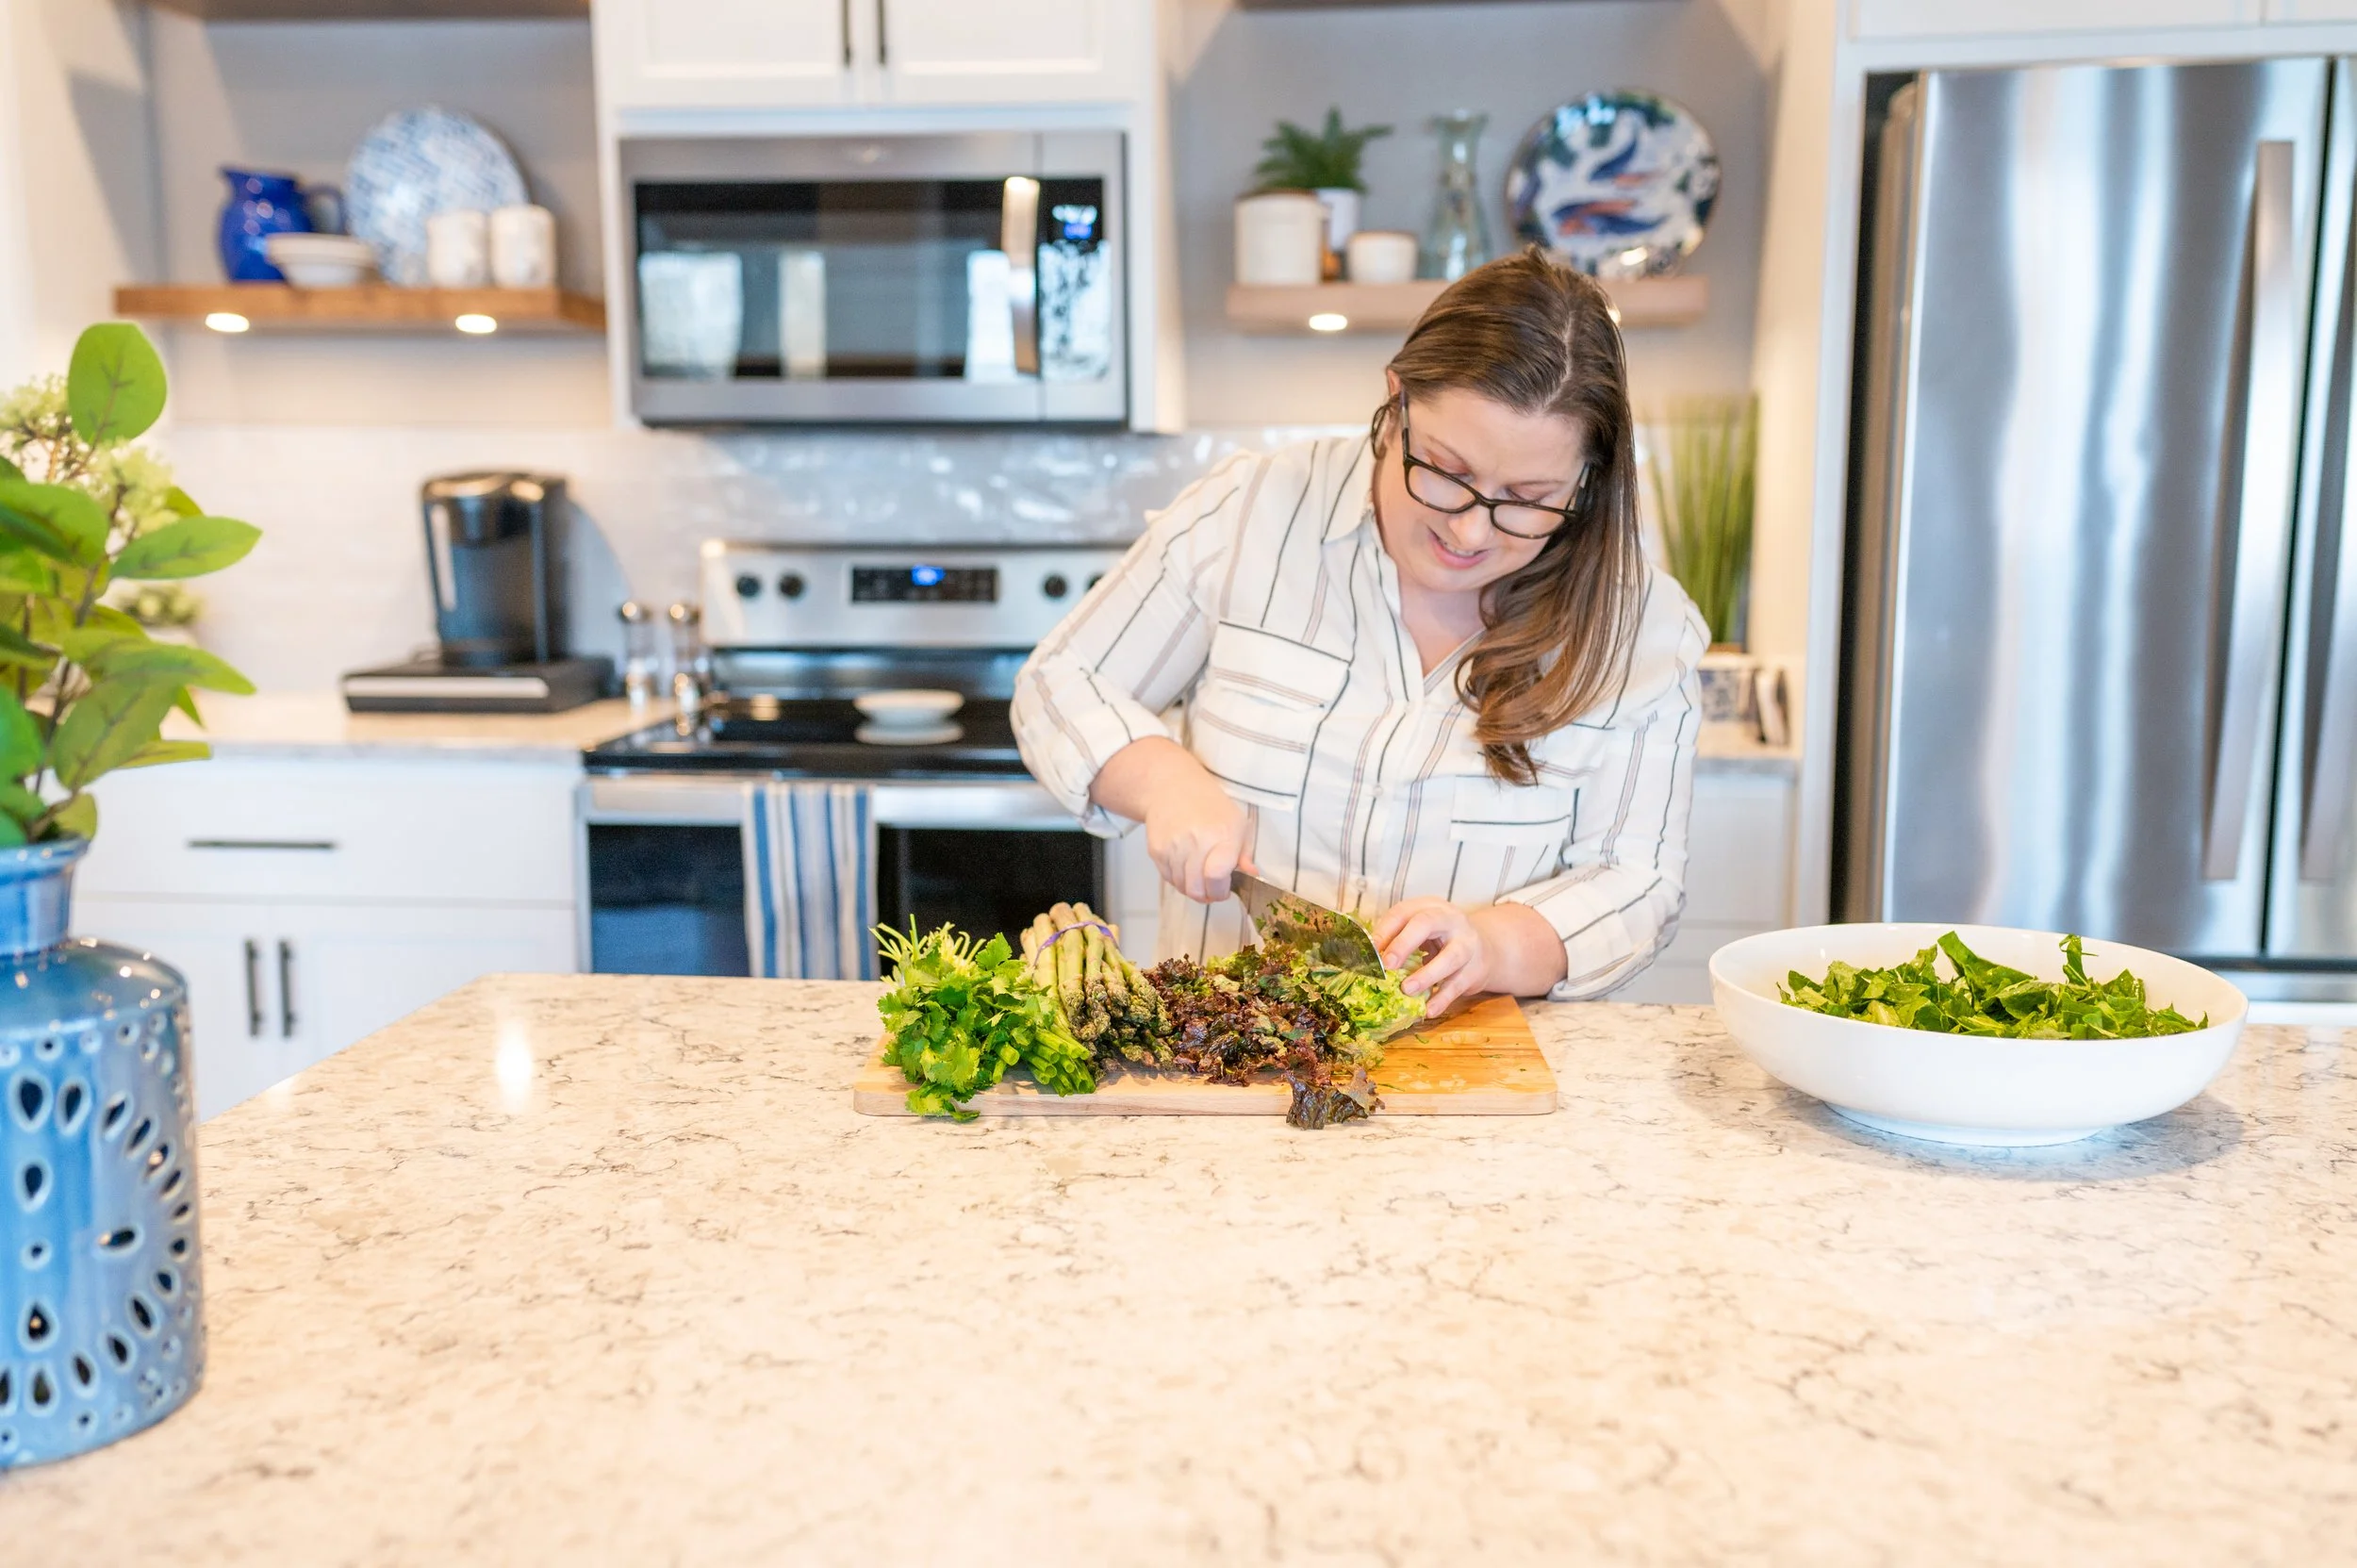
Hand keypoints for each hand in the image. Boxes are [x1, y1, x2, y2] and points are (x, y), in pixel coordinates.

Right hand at [1144, 769, 1255, 902]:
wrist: (1171, 787)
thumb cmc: (1210, 806)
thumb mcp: (1237, 822)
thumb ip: (1244, 853)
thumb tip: (1251, 874)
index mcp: (1221, 835)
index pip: (1216, 877)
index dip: (1221, 891)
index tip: (1225, 889)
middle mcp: (1195, 841)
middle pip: (1197, 889)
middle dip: (1207, 895)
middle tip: (1212, 886)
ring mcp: (1173, 847)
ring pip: (1182, 887)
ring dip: (1193, 887)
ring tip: (1199, 872)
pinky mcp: (1156, 851)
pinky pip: (1168, 879)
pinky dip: (1178, 879)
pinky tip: (1185, 865)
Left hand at [1371, 898, 1491, 1016]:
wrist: (1485, 949)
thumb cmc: (1440, 940)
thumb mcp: (1420, 932)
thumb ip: (1398, 940)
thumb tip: (1369, 960)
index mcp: (1429, 907)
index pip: (1403, 912)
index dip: (1385, 930)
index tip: (1371, 950)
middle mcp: (1450, 919)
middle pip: (1427, 923)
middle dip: (1404, 943)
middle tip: (1387, 964)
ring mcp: (1467, 943)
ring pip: (1450, 957)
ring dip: (1427, 975)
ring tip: (1407, 990)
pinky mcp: (1476, 968)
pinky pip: (1458, 984)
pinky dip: (1442, 999)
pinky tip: (1428, 1010)